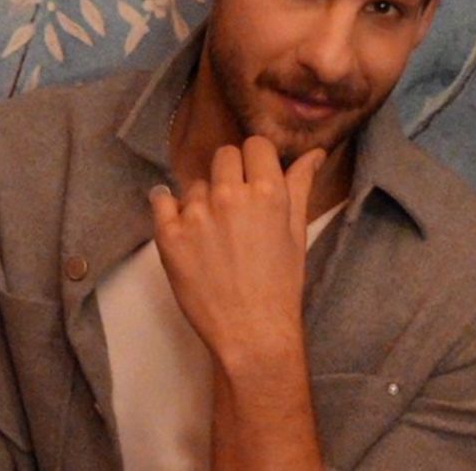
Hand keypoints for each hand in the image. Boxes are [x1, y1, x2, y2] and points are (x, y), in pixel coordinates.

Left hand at [150, 136, 324, 367]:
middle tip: (235, 204)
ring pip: (195, 183)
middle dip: (230, 173)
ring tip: (213, 232)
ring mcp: (196, 214)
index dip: (256, 159)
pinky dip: (169, 207)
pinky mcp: (168, 234)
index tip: (255, 175)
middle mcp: (230, 195)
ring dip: (203, 198)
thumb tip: (314, 152)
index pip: (254, 145)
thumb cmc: (281, 283)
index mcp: (267, 192)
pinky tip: (184, 226)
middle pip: (223, 156)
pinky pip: (161, 200)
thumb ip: (300, 185)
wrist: (251, 330)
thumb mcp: (296, 231)